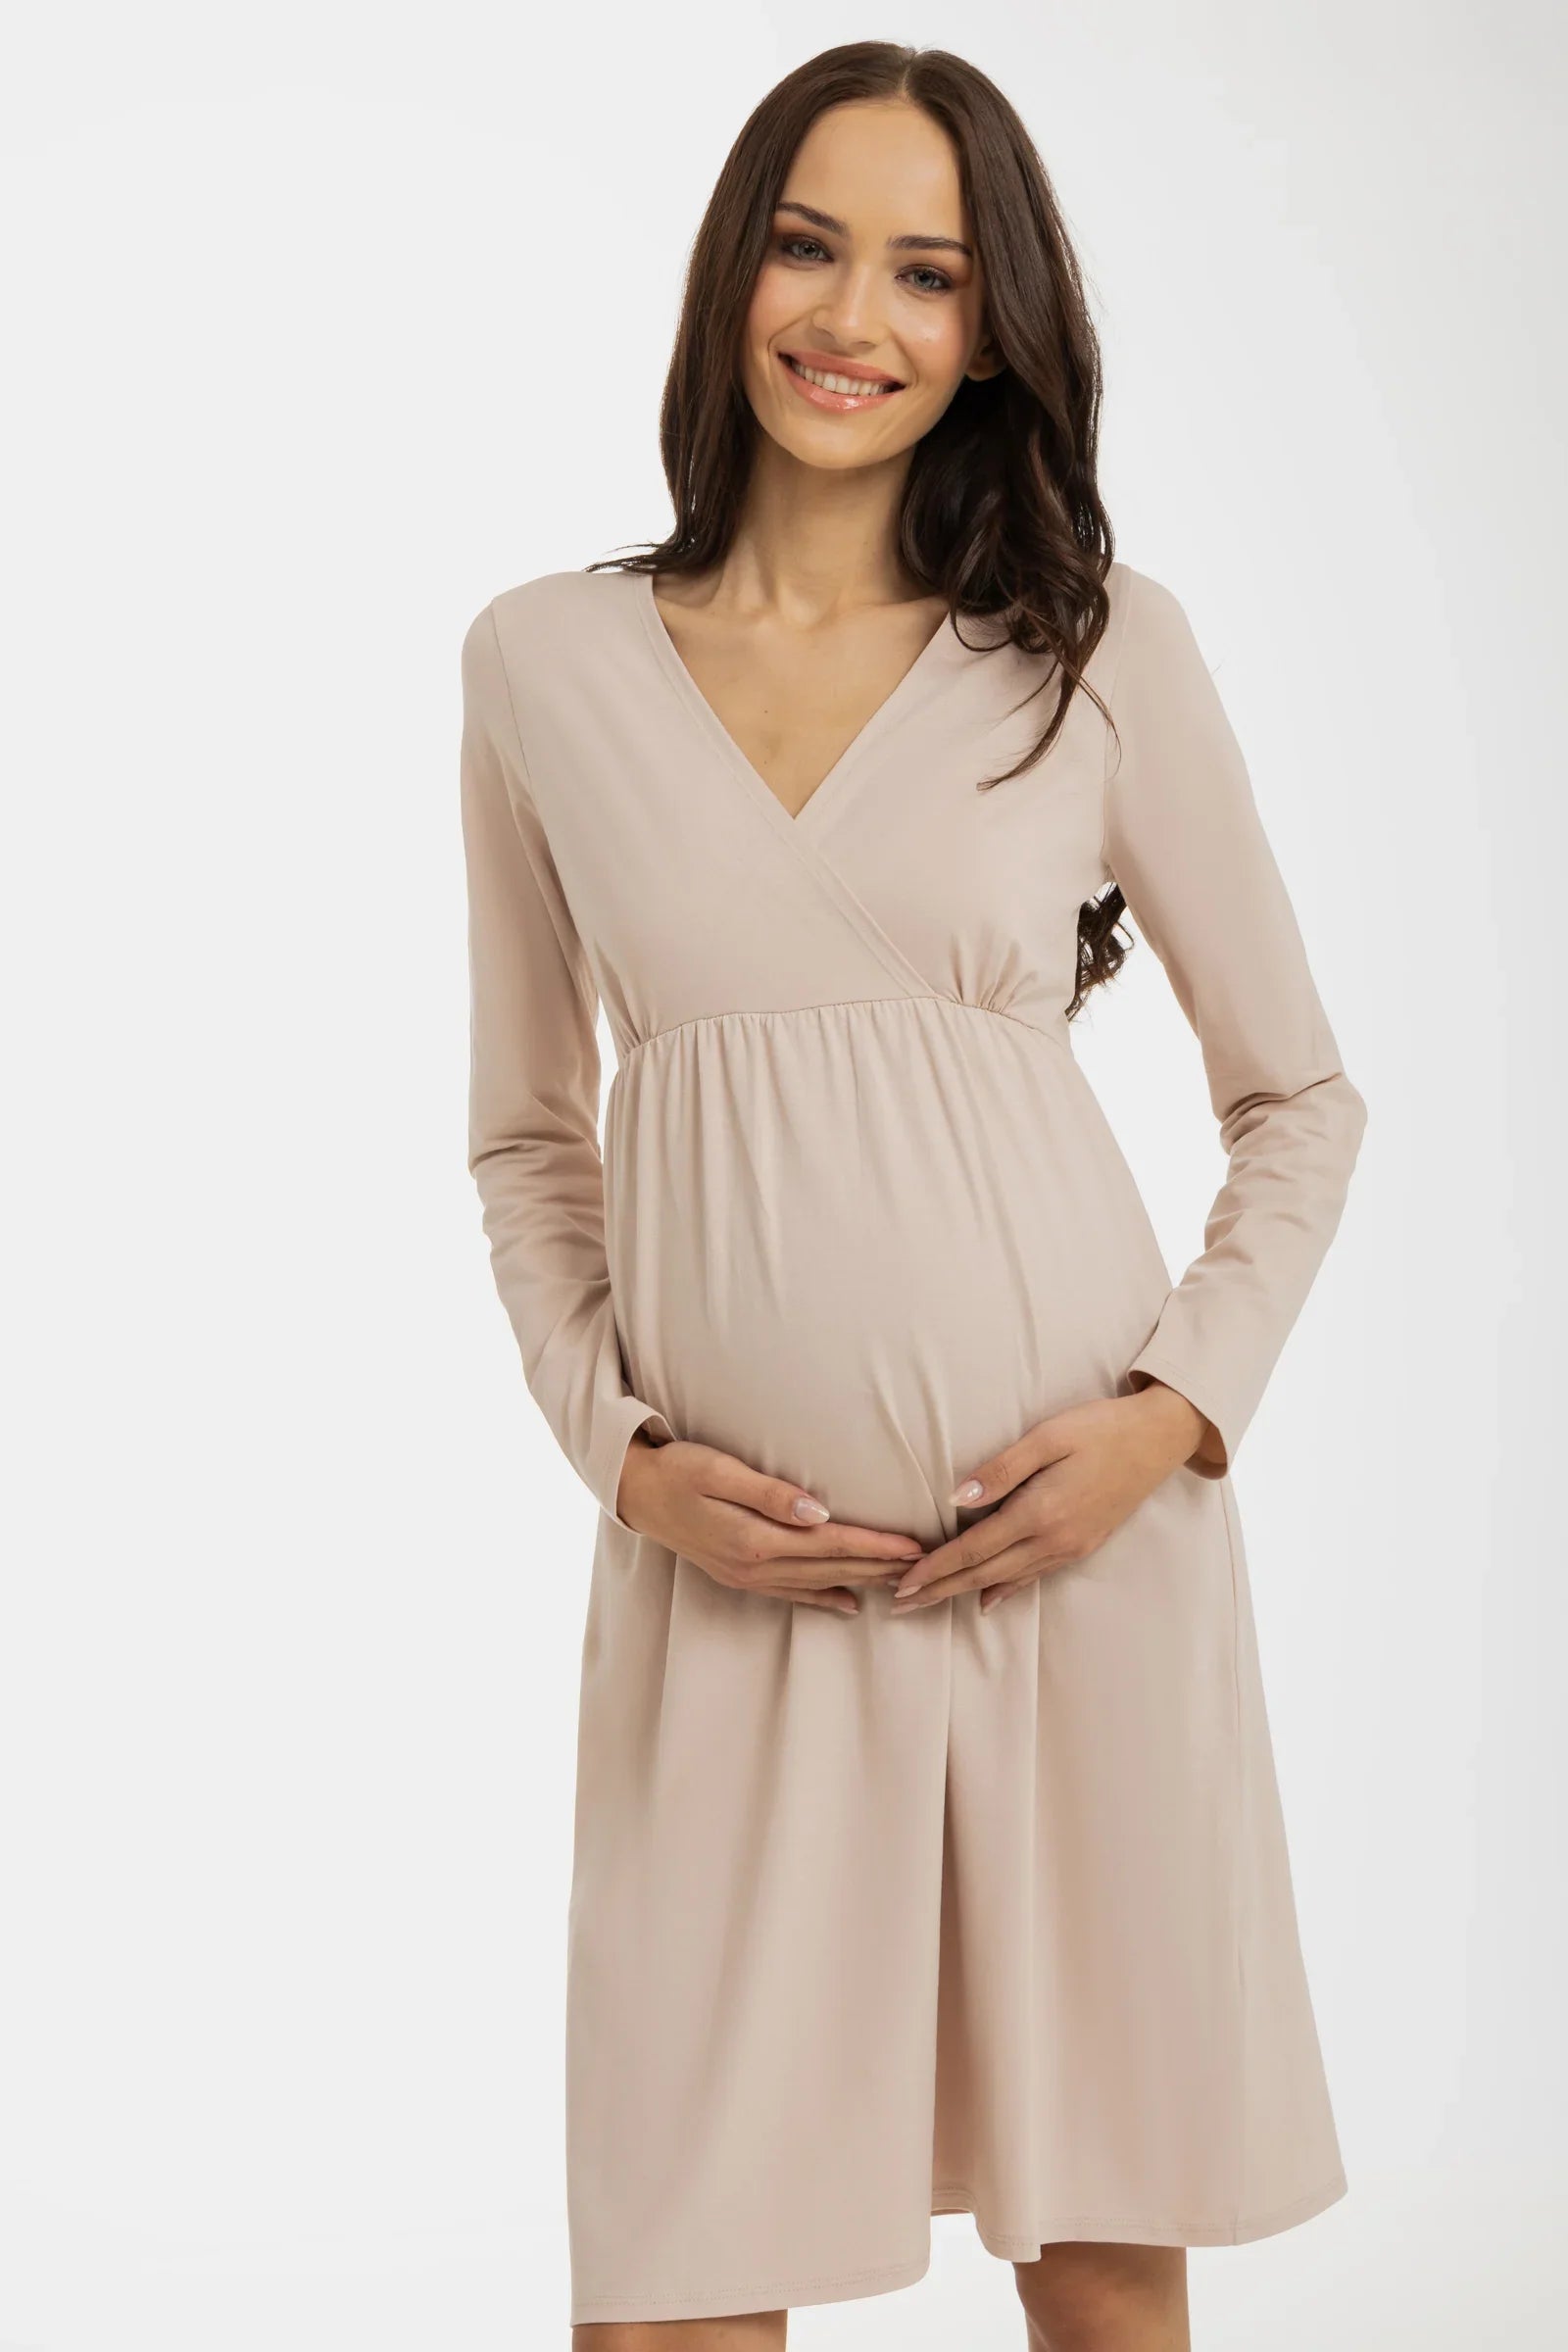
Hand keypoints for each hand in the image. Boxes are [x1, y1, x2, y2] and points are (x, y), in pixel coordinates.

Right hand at [615, 1430, 925, 1614]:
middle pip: (834, 1569)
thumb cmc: (678, 1470)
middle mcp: (756, 1566)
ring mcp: (748, 1576)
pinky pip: (793, 1594)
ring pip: (819, 1584)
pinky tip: (851, 1602)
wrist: (635, 1493)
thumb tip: (817, 1512)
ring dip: (863, 1582)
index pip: (833, 1544)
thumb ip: (768, 1493)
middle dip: (883, 1568)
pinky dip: (826, 1599)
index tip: (916, 1546)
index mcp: (756, 1539)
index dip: (877, 1546)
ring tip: (904, 1581)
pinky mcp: (741, 1576)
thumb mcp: (718, 1470)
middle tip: (930, 1568)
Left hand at [888, 1381, 1212, 1616]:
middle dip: (939, 1589)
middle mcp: (1054, 1540)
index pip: (974, 1549)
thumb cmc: (1100, 1428)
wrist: (1158, 1438)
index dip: (934, 1567)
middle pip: (984, 1573)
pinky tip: (987, 1600)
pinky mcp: (1081, 1546)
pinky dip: (1004, 1590)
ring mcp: (1070, 1547)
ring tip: (929, 1601)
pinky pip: (1033, 1576)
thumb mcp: (1048, 1437)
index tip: (901, 1582)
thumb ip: (1001, 1470)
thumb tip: (956, 1499)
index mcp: (1040, 1513)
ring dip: (964, 1591)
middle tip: (900, 1603)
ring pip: (1006, 1579)